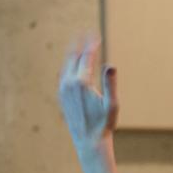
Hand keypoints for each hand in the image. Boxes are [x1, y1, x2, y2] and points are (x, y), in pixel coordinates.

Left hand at [58, 38, 118, 155]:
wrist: (88, 141)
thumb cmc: (104, 123)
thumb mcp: (112, 104)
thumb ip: (110, 83)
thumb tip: (111, 65)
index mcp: (82, 82)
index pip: (86, 57)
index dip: (92, 44)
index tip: (96, 34)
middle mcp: (69, 83)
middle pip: (73, 57)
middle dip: (79, 43)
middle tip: (84, 31)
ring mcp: (62, 89)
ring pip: (66, 65)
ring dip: (72, 53)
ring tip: (77, 43)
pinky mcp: (61, 96)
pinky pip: (63, 74)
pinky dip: (68, 65)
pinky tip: (72, 63)